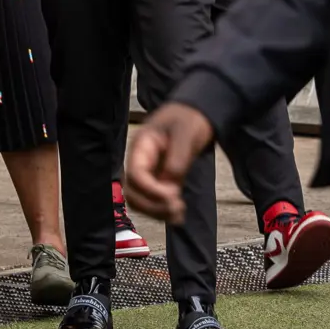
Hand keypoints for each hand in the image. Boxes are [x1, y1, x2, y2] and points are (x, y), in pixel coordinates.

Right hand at [124, 102, 215, 222]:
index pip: (135, 174)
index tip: (172, 195)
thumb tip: (170, 184)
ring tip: (178, 214)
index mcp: (142, 147)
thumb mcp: (185, 133)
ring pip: (141, 201)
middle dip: (152, 204)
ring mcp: (150, 172)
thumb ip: (177, 159)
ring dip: (157, 212)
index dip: (150, 190)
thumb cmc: (188, 117)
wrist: (196, 113)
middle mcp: (141, 162)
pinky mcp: (160, 180)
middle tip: (176, 207)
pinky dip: (162, 212)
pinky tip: (178, 215)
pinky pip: (153, 201)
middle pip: (133, 192)